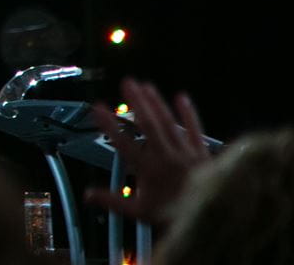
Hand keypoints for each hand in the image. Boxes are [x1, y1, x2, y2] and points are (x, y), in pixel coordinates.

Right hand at [84, 78, 210, 223]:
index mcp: (149, 170)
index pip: (124, 143)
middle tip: (127, 83)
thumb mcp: (139, 212)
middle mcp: (166, 157)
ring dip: (157, 103)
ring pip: (168, 123)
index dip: (109, 124)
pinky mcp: (202, 153)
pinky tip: (182, 98)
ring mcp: (185, 152)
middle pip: (148, 125)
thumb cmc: (176, 216)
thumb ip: (112, 201)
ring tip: (146, 86)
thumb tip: (89, 195)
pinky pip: (195, 130)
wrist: (211, 218)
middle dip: (137, 102)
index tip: (99, 107)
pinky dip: (188, 114)